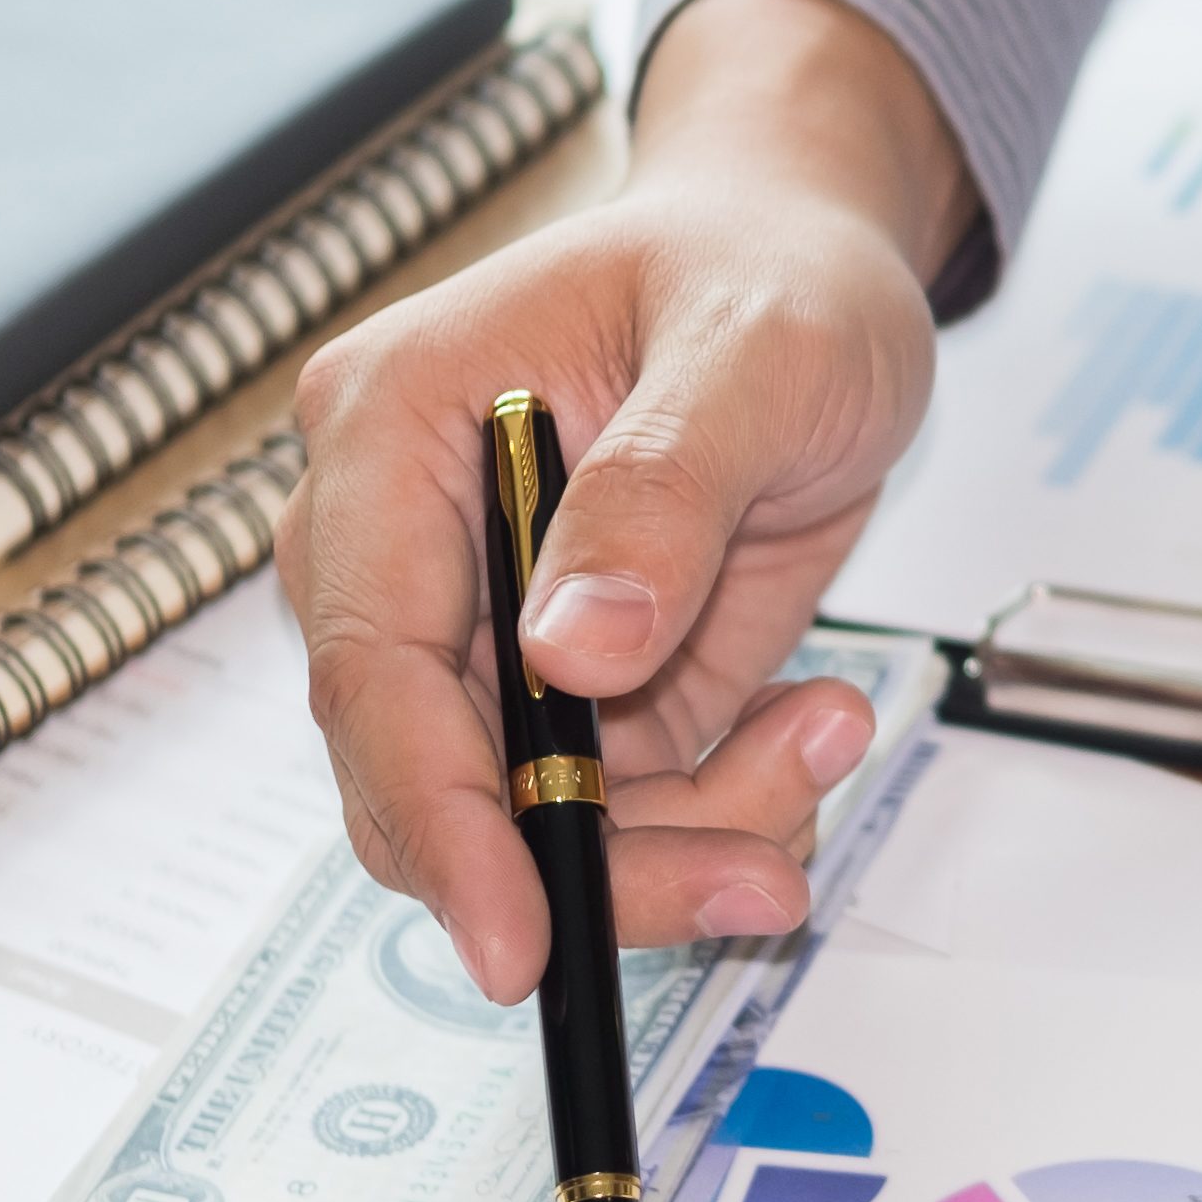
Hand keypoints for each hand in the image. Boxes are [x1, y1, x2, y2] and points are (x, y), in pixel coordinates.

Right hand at [279, 0, 977, 1000]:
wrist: (814, 261)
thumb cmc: (767, 267)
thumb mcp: (754, 349)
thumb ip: (661, 491)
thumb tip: (570, 654)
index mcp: (392, 429)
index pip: (374, 664)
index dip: (439, 818)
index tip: (517, 941)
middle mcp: (407, 542)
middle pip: (442, 778)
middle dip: (602, 857)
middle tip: (759, 878)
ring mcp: (488, 623)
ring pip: (538, 820)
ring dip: (690, 834)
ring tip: (828, 736)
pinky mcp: (573, 683)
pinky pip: (622, 805)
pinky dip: (724, 805)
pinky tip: (814, 721)